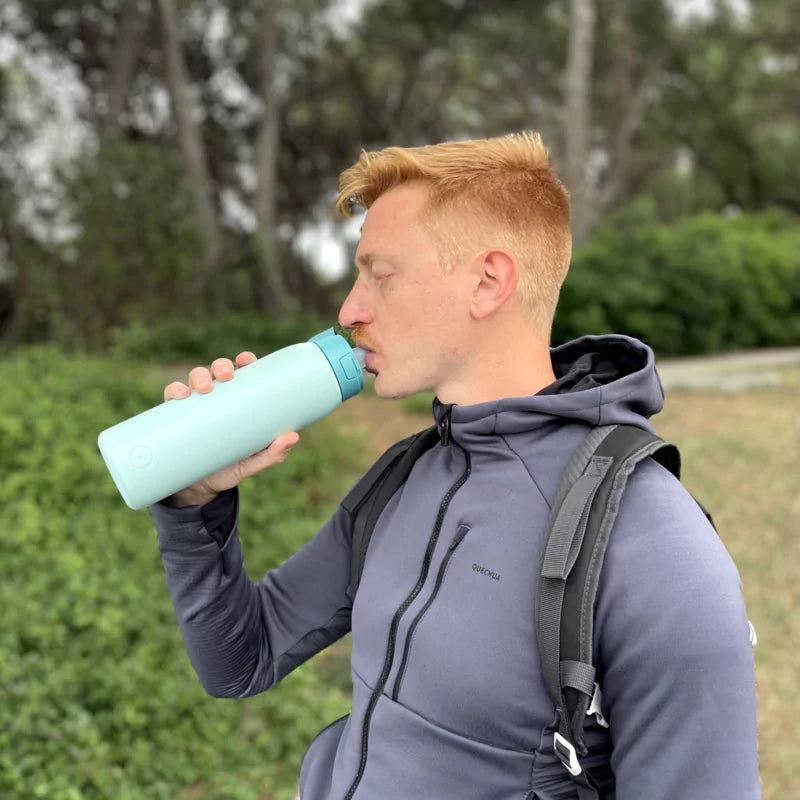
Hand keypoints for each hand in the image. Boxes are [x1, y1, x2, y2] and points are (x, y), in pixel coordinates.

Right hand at [163, 352, 299, 506]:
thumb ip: (273, 453)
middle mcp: (217, 397)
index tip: (246, 360)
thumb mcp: (253, 462)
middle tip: (226, 377)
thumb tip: (293, 437)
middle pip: (218, 370)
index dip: (244, 360)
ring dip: (199, 376)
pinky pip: (172, 396)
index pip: (243, 372)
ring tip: (204, 389)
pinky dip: (174, 391)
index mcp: (238, 400)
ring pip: (195, 378)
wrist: (201, 489)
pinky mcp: (175, 416)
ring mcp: (196, 404)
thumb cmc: (232, 467)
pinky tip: (179, 395)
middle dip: (221, 366)